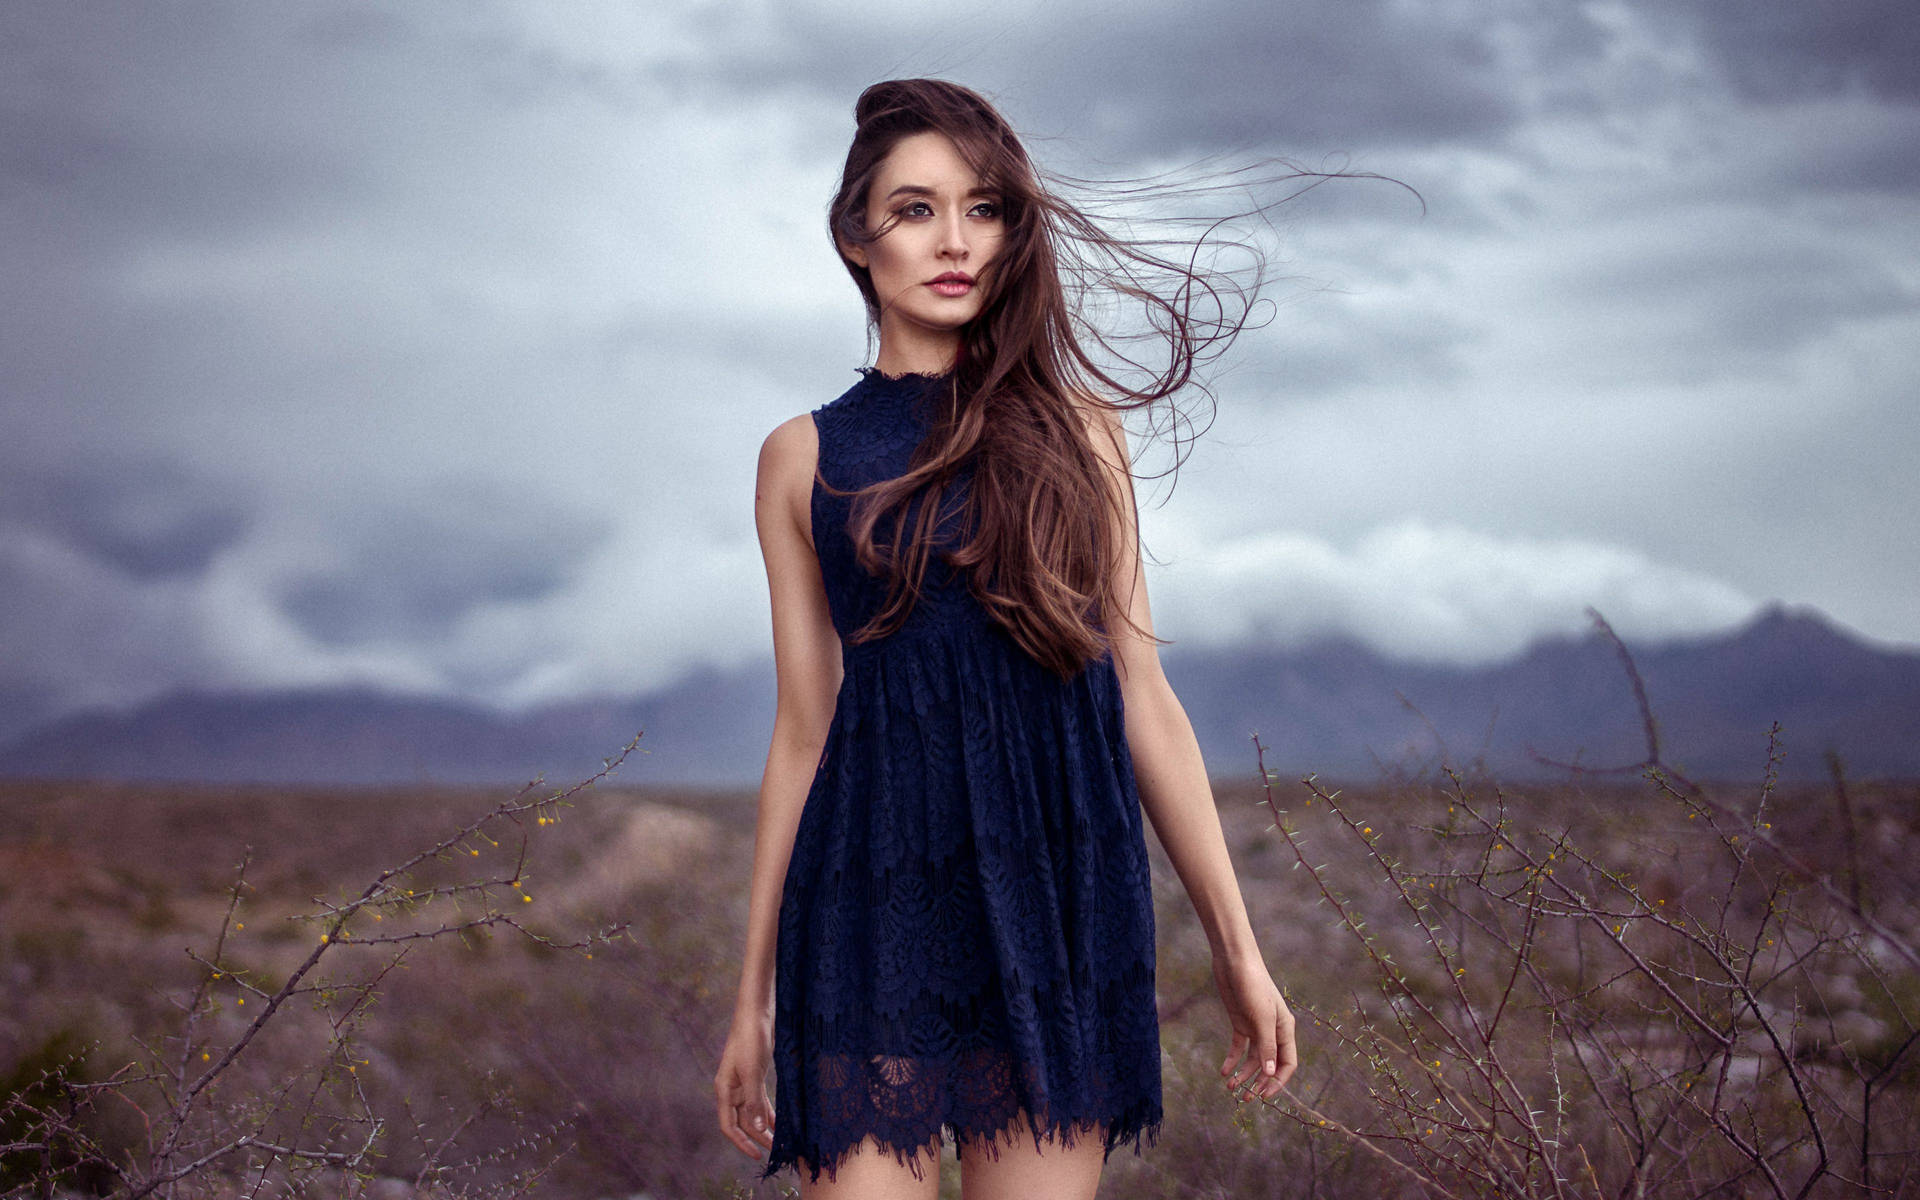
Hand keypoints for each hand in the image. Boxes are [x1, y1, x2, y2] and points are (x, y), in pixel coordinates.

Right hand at [714, 1006, 775, 1158]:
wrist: (756, 1013)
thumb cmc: (750, 1039)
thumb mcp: (752, 1071)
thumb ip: (754, 1100)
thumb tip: (758, 1128)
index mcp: (724, 1090)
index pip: (729, 1125)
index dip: (741, 1142)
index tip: (757, 1155)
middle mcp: (732, 1090)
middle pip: (742, 1122)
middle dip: (757, 1137)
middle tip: (776, 1151)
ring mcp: (743, 1084)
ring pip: (752, 1112)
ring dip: (764, 1126)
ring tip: (780, 1141)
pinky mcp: (755, 1076)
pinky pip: (760, 1100)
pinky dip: (768, 1112)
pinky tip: (779, 1122)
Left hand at [1213, 948, 1296, 1101]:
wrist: (1234, 961)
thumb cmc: (1253, 985)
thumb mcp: (1261, 1018)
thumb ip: (1266, 1045)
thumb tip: (1269, 1073)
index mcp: (1285, 1029)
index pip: (1288, 1063)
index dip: (1278, 1082)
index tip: (1264, 1097)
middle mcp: (1272, 1031)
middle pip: (1269, 1064)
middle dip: (1259, 1083)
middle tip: (1246, 1099)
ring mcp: (1256, 1027)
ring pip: (1253, 1059)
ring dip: (1243, 1074)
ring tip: (1230, 1087)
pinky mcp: (1240, 1022)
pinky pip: (1238, 1047)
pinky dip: (1232, 1060)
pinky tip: (1224, 1072)